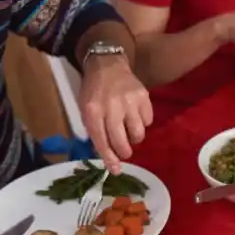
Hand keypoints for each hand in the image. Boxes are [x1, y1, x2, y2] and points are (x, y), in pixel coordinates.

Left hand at [80, 56, 152, 174]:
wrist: (107, 65)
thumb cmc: (94, 92)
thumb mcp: (87, 110)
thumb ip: (96, 132)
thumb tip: (109, 159)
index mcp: (92, 110)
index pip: (101, 140)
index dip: (109, 158)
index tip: (116, 170)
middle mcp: (111, 106)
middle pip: (121, 141)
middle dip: (124, 151)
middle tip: (124, 150)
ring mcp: (129, 101)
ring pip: (138, 133)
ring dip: (134, 137)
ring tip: (129, 130)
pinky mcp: (144, 97)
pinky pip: (148, 121)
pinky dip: (143, 123)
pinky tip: (135, 115)